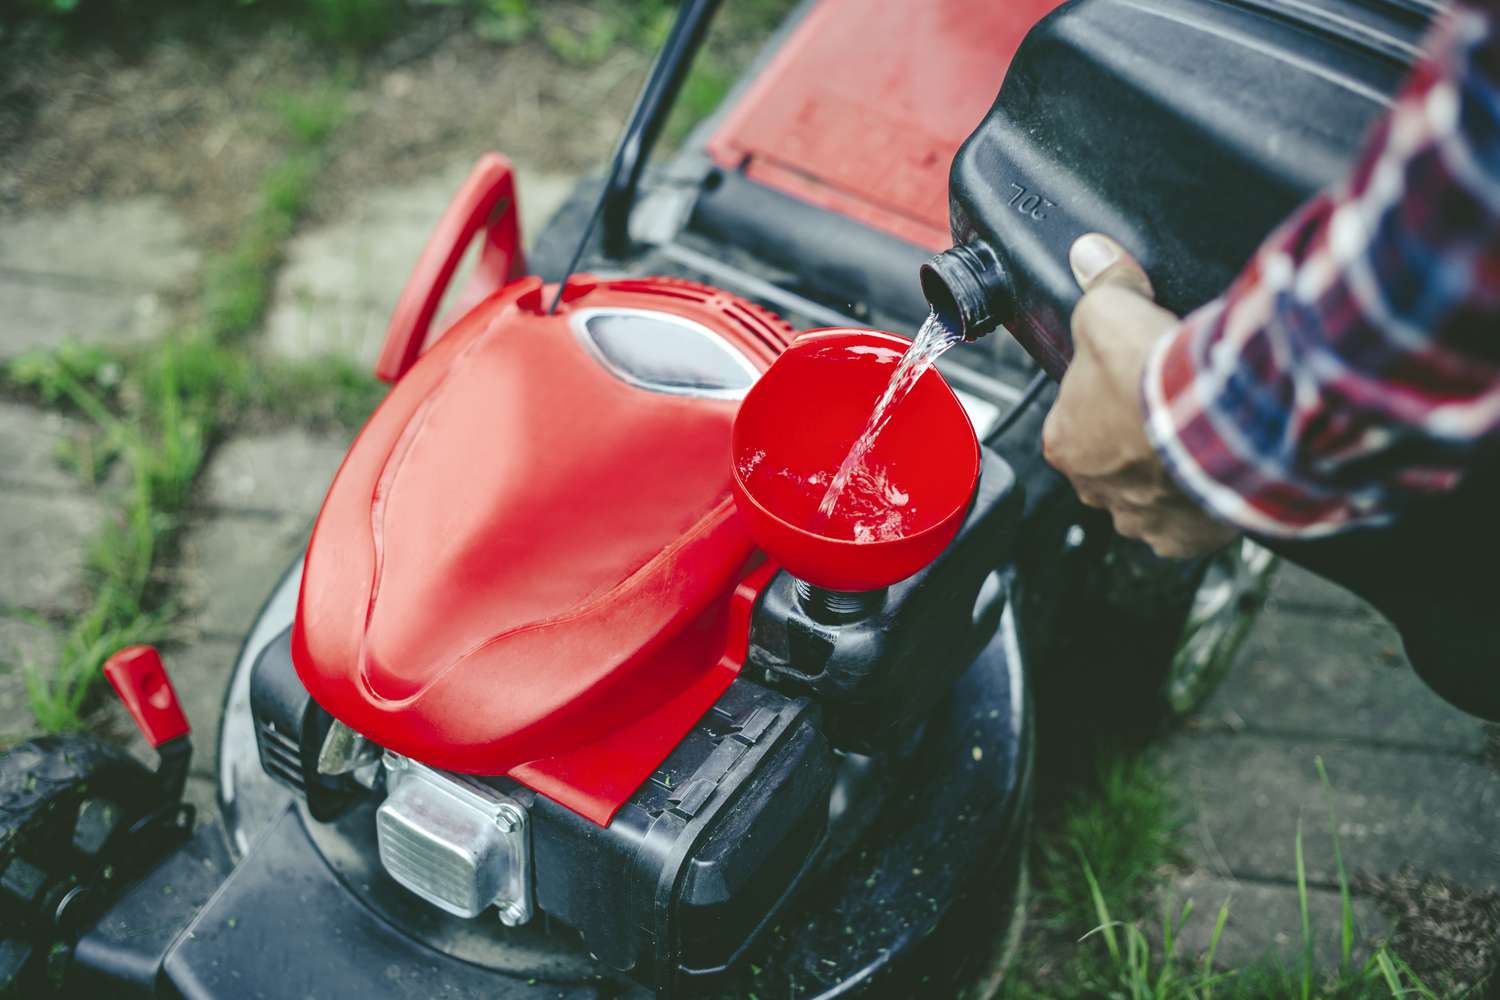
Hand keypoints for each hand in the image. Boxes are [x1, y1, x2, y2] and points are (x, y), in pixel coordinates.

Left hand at [1041, 234, 1237, 558]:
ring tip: (1195, 438)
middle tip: (1168, 406)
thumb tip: (1091, 255)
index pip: (1074, 416)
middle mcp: (1093, 490)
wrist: (1220, 420)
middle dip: (1136, 436)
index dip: (1105, 392)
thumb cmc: (1154, 375)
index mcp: (1062, 443)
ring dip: (1168, 471)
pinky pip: (1188, 523)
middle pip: (1111, 458)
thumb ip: (1099, 283)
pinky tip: (1216, 473)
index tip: (1134, 377)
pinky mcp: (1184, 539)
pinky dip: (1202, 501)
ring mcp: (1139, 519)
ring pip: (1148, 493)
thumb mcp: (1109, 309)